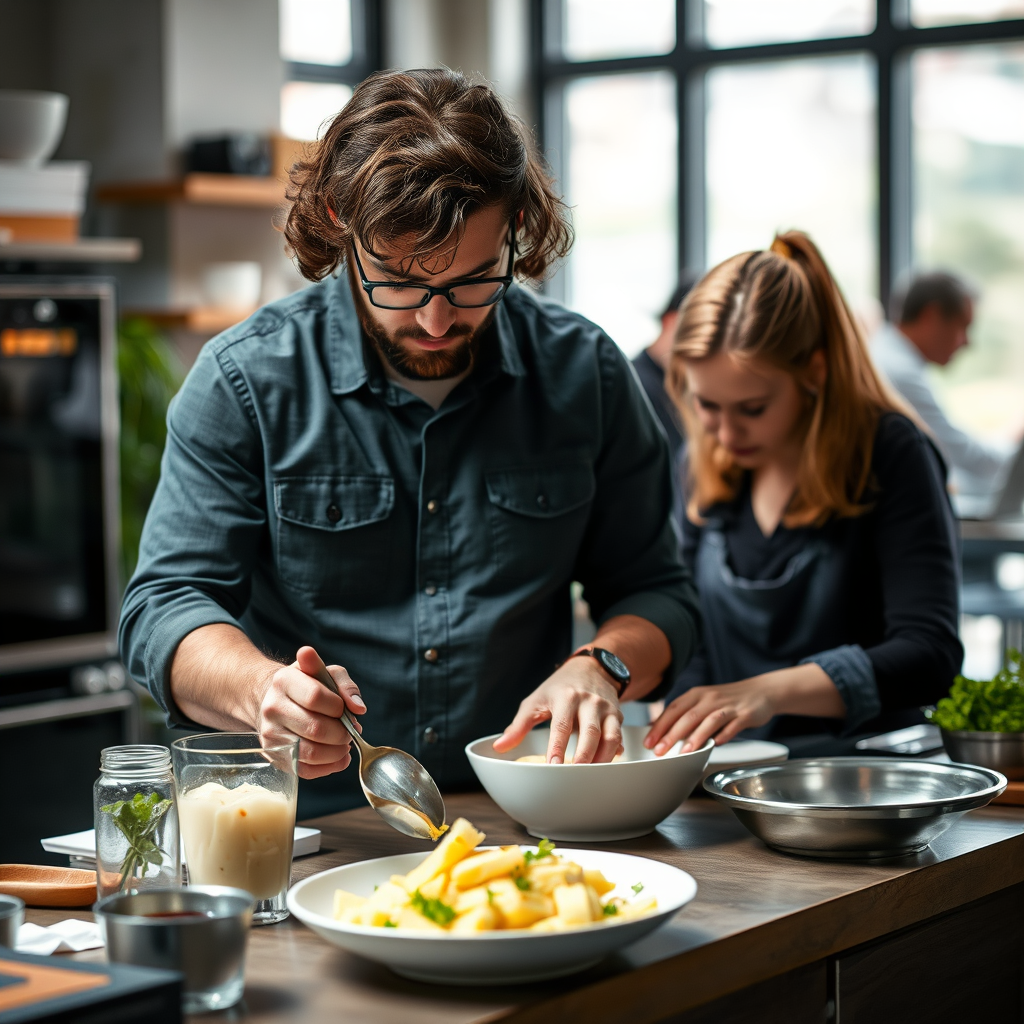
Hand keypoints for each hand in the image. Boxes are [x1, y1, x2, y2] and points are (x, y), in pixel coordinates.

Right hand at [257, 645, 365, 779]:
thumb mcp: (327, 674)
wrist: (275, 699)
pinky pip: (305, 770)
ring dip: (337, 752)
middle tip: (349, 730)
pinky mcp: (274, 756)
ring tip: (344, 743)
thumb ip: (346, 686)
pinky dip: (329, 767)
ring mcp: (270, 734)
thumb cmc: (307, 685)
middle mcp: (272, 708)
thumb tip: (359, 708)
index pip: (315, 697)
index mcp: (285, 680)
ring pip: (311, 753)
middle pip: (315, 729)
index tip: (343, 709)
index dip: (338, 706)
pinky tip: (338, 757)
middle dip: (342, 733)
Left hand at [491, 657, 622, 763]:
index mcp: (566, 697)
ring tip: (590, 776)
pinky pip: (619, 737)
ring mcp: (606, 708)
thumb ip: (519, 726)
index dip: (557, 747)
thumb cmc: (559, 687)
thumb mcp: (536, 700)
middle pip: (590, 733)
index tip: (552, 766)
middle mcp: (589, 701)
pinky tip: (605, 766)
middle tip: (575, 776)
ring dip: (602, 759)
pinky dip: (614, 754)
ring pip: (610, 737)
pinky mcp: (617, 715)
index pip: (562, 725)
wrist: (590, 668)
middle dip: (584, 757)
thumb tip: (501, 747)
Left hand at [644, 677, 779, 754]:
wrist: (761, 691)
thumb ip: (684, 714)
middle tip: (660, 750)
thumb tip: (658, 728)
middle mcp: (710, 698)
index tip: (648, 741)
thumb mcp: (703, 702)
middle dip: (671, 734)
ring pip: (709, 721)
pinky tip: (716, 745)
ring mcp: (728, 706)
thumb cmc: (727, 700)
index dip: (660, 725)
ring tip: (684, 752)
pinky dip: (724, 735)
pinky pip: (733, 726)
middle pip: (688, 716)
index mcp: (696, 694)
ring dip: (695, 737)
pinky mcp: (744, 715)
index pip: (673, 709)